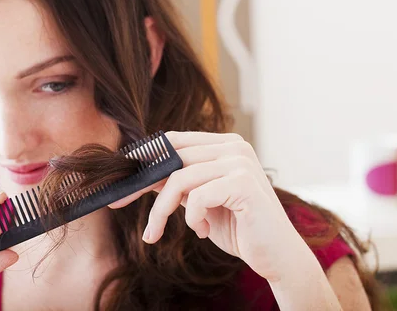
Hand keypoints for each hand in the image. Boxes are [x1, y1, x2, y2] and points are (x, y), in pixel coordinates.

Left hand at [110, 131, 310, 281]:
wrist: (276, 255)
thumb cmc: (238, 227)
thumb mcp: (200, 201)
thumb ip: (179, 183)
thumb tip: (141, 174)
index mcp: (224, 145)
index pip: (174, 141)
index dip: (145, 157)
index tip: (123, 176)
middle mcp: (233, 146)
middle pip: (172, 158)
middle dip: (141, 184)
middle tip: (120, 203)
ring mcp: (240, 162)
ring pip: (179, 178)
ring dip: (161, 210)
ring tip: (157, 231)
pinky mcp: (243, 183)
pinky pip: (198, 197)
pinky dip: (193, 218)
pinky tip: (204, 231)